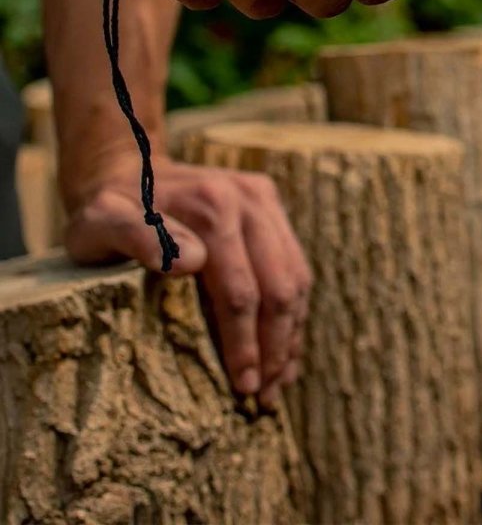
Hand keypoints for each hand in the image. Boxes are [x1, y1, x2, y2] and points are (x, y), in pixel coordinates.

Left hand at [64, 154, 310, 408]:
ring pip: (296, 276)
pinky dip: (294, 308)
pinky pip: (295, 262)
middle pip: (279, 286)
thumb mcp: (100, 224)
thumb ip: (137, 238)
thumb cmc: (106, 210)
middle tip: (265, 397)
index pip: (240, 291)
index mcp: (214, 206)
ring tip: (280, 381)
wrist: (128, 169)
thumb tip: (193, 263)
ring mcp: (265, 200)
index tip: (242, 388)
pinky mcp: (271, 205)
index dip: (244, 344)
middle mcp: (249, 199)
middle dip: (276, 347)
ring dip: (292, 332)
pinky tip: (286, 343)